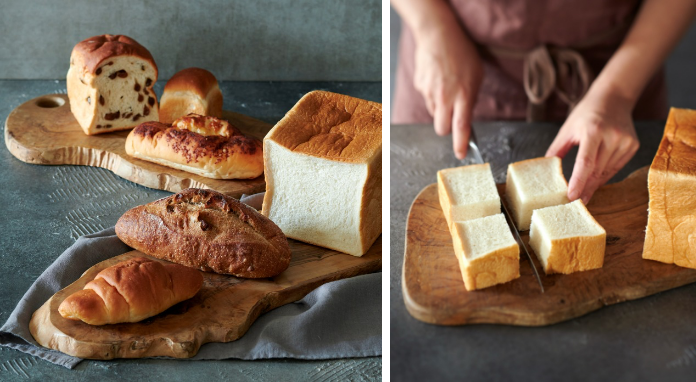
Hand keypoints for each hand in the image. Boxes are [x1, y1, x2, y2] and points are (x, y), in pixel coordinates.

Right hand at [412, 24, 482, 158]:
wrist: (438, 35)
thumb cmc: (461, 53)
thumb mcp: (476, 76)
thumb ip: (471, 98)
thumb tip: (466, 116)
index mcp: (463, 95)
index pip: (461, 127)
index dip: (461, 144)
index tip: (461, 155)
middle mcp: (445, 97)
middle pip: (441, 128)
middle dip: (446, 129)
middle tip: (451, 119)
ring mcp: (429, 92)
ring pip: (434, 112)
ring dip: (440, 107)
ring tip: (446, 86)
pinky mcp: (419, 86)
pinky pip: (427, 98)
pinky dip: (432, 93)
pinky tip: (437, 78)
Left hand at [546, 90, 638, 203]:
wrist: (613, 98)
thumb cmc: (586, 114)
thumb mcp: (567, 129)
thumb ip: (556, 150)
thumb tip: (545, 170)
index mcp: (593, 131)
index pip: (585, 162)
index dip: (578, 182)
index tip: (571, 197)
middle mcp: (612, 136)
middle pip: (596, 171)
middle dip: (585, 188)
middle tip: (574, 202)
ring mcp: (625, 142)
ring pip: (607, 172)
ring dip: (594, 184)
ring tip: (583, 194)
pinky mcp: (633, 146)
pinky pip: (616, 168)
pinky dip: (604, 176)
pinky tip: (595, 180)